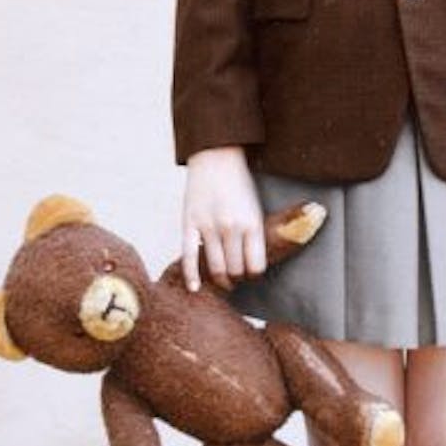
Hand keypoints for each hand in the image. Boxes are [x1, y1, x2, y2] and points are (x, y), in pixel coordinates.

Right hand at [181, 146, 265, 292]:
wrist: (216, 157)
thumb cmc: (239, 184)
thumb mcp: (256, 207)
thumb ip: (255, 234)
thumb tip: (255, 264)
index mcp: (253, 222)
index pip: (256, 266)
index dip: (254, 275)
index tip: (251, 273)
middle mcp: (232, 227)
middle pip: (235, 270)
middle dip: (237, 278)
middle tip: (236, 277)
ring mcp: (209, 226)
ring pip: (215, 268)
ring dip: (220, 280)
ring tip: (223, 280)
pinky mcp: (189, 224)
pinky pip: (189, 257)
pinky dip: (191, 276)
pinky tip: (194, 288)